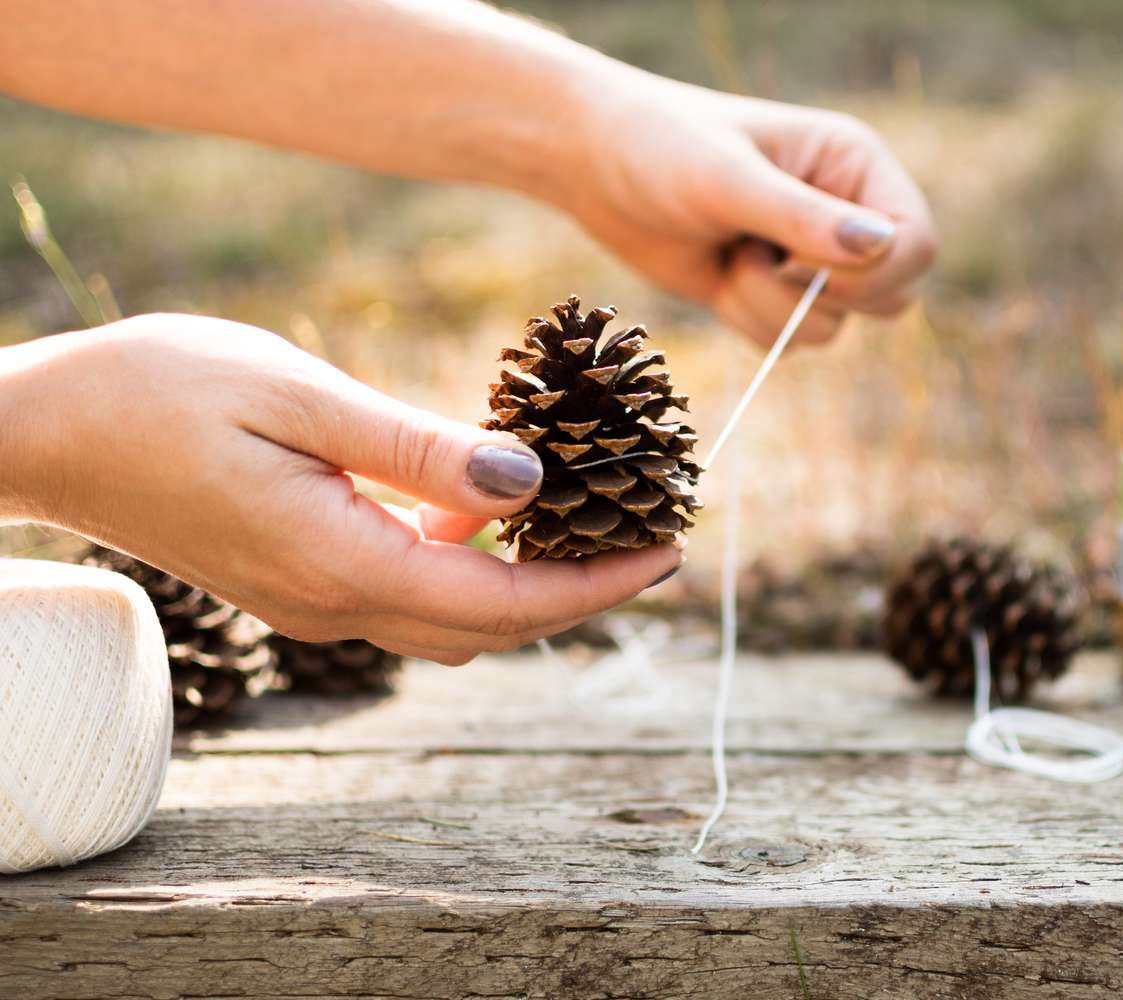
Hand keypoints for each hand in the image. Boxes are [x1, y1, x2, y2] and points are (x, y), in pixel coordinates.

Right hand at [0, 315, 682, 663]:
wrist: (48, 430)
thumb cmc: (161, 392)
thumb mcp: (302, 398)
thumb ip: (420, 450)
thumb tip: (529, 487)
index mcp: (345, 563)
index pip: (506, 603)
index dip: (596, 584)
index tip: (667, 551)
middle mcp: (336, 602)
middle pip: (492, 627)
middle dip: (578, 592)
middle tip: (645, 537)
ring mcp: (313, 601)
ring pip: (454, 619)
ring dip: (525, 582)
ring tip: (585, 519)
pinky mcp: (296, 580)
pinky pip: (409, 594)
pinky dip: (467, 565)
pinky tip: (482, 506)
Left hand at [553, 76, 937, 345]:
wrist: (594, 166)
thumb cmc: (661, 147)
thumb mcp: (729, 180)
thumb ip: (803, 216)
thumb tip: (883, 246)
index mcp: (855, 166)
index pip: (916, 243)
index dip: (871, 272)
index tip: (797, 259)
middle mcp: (846, 212)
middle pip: (891, 295)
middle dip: (817, 296)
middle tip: (761, 257)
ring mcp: (811, 259)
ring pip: (835, 327)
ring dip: (773, 310)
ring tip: (730, 257)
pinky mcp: (775, 294)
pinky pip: (793, 341)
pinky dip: (752, 324)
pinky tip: (718, 279)